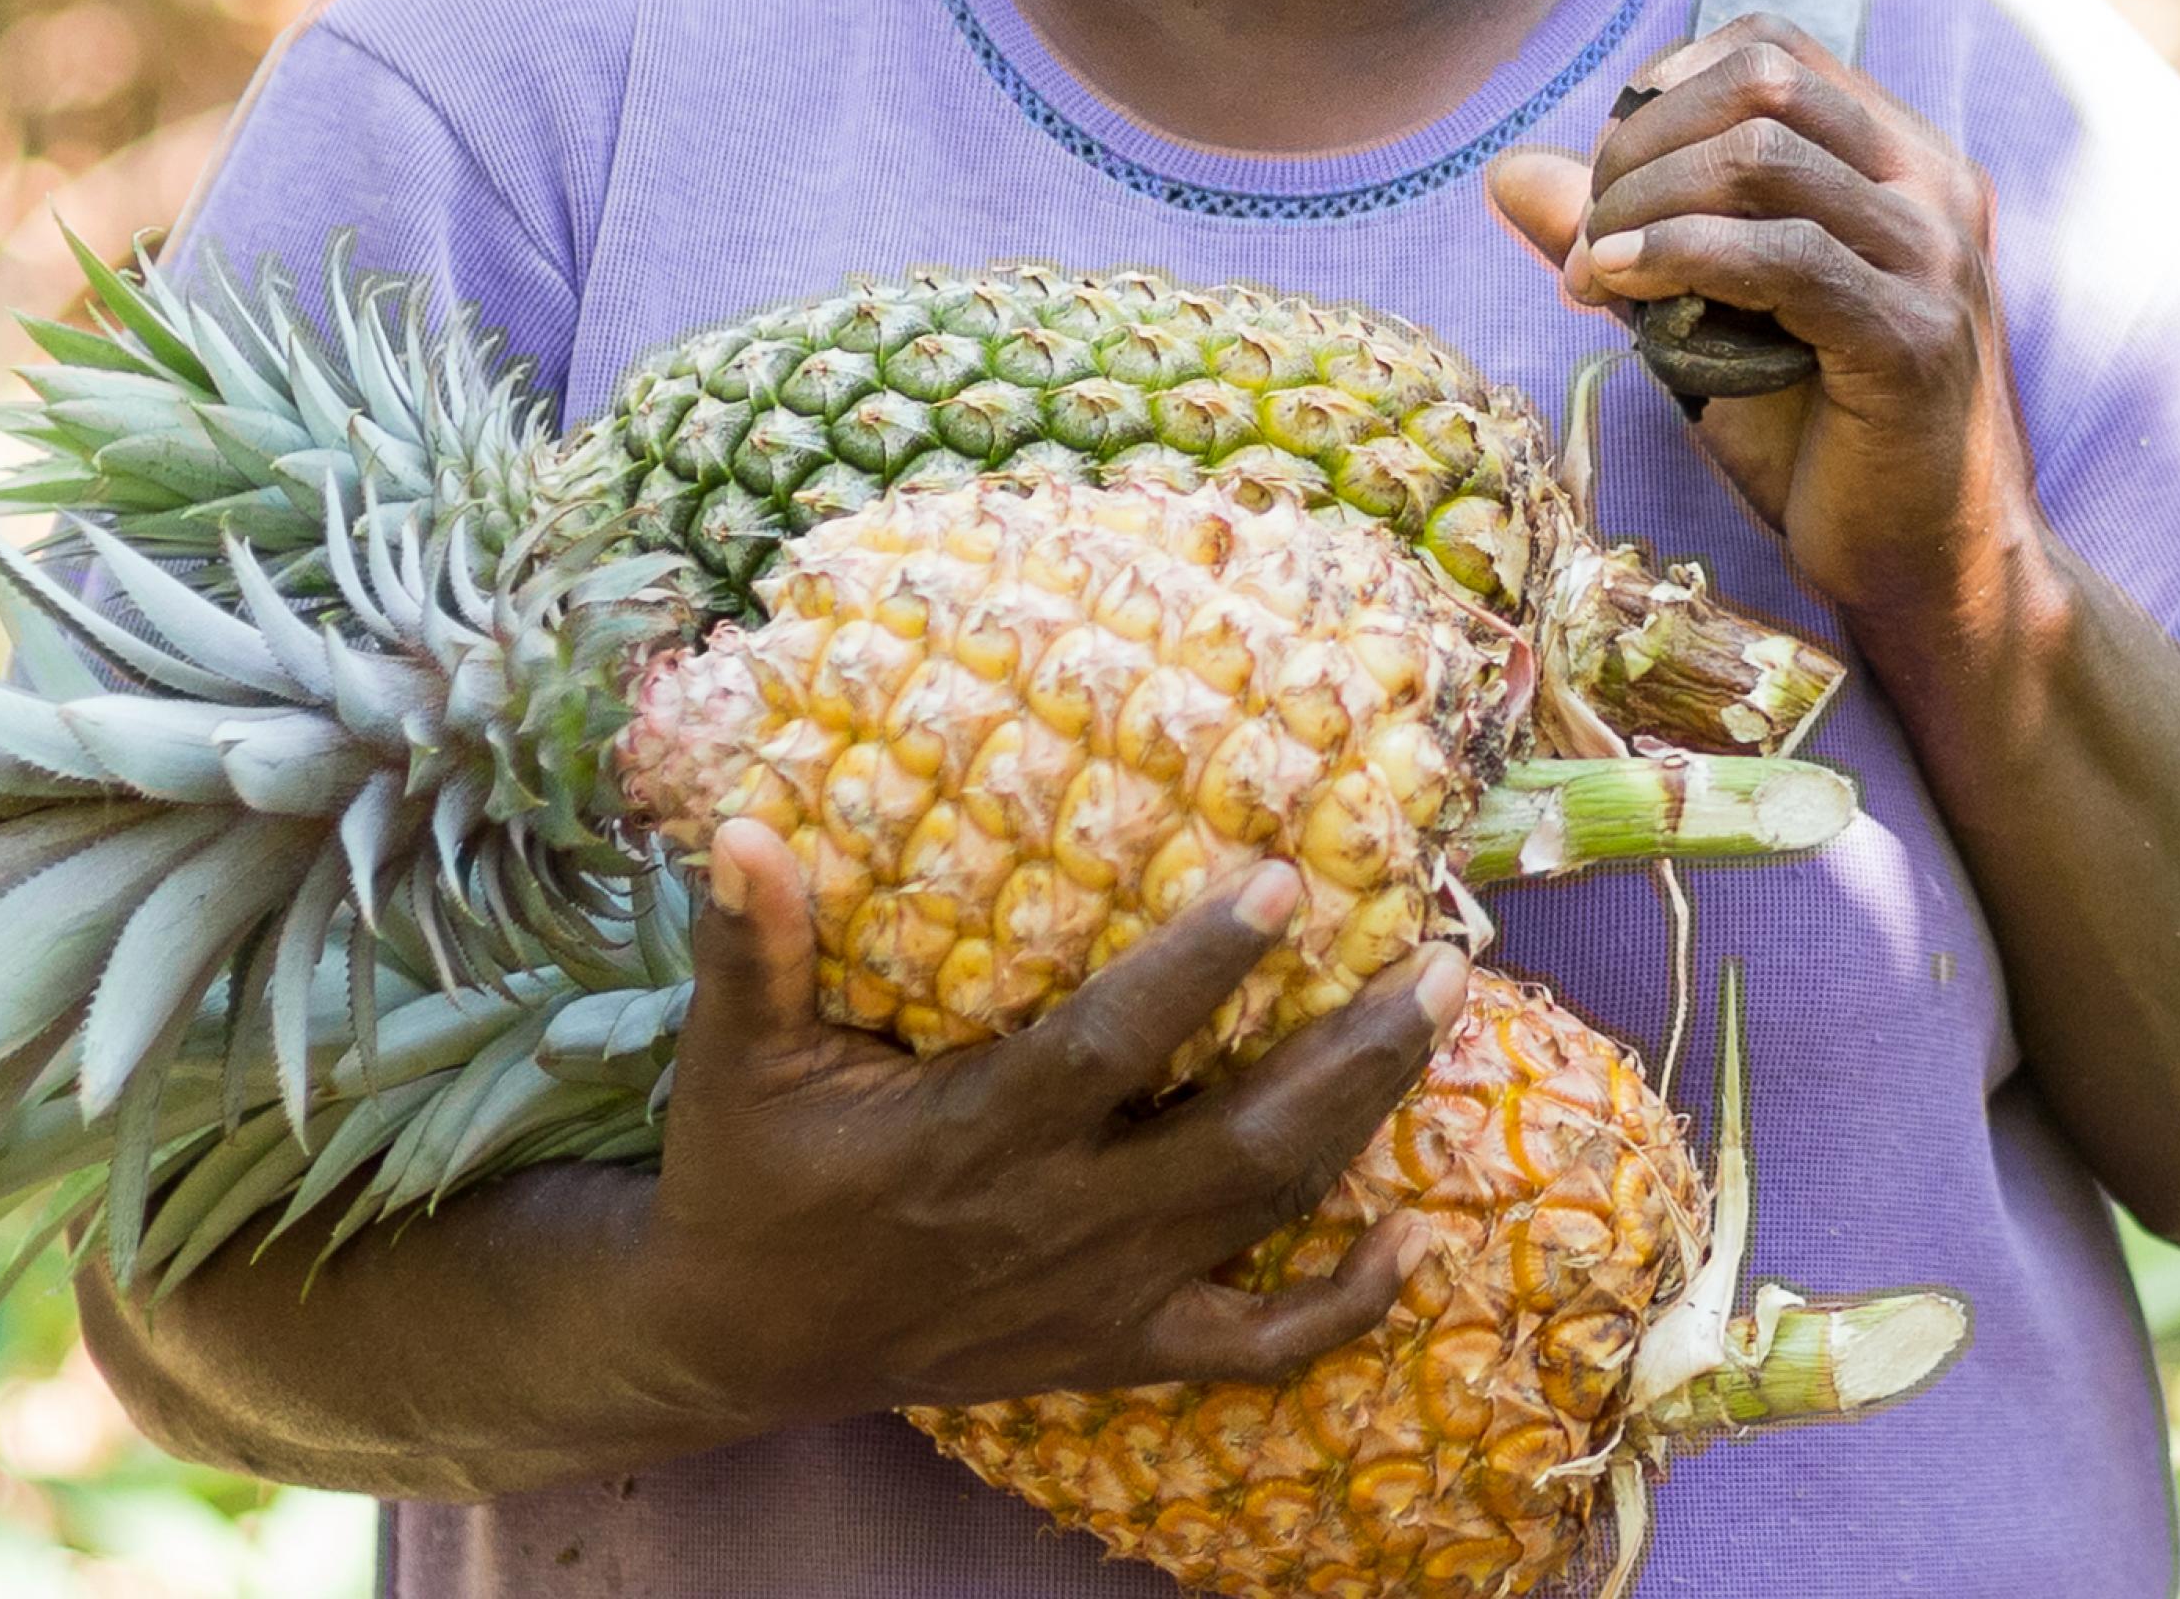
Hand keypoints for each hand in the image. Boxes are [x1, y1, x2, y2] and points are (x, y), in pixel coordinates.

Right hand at [624, 820, 1453, 1420]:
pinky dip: (1345, 1306)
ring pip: (1268, 1211)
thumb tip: (741, 830)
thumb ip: (751, 951)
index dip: (1201, 968)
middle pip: (1240, 1138)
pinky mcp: (1119, 1349)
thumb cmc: (748, 1181)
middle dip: (1352, 1051)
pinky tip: (1417, 1239)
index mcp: (977, 1137)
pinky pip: (1255, 1344)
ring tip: (1440, 1017)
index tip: (1285, 883)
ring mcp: (1104, 1294)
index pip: (1112, 1047)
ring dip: (1367, 1120)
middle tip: (1444, 957)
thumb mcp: (735, 1063)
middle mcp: (1061, 1219)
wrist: (741, 1342)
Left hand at [1489, 15, 2050, 643]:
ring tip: (1591, 271)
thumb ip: (1633, 237)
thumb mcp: (1713, 321)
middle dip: (1643, 143)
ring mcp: (1934, 261)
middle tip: (1585, 232)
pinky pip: (1784, 258)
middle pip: (1764, 81)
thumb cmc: (1824, 444)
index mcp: (1904, 162)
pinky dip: (1679, 255)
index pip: (1772, 49)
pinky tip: (1619, 286)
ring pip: (1764, 156)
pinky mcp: (1913, 340)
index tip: (1607, 180)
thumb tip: (1509, 171)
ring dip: (1644, 202)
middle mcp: (1935, 189)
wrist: (1930, 571)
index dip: (1665, 90)